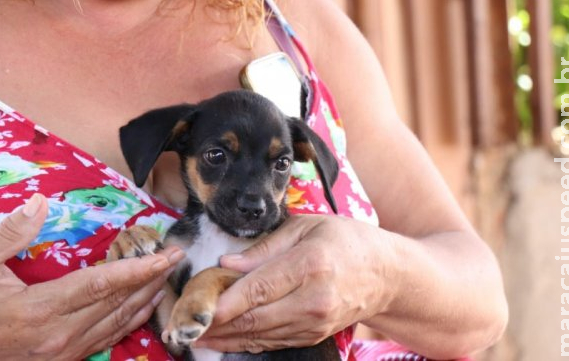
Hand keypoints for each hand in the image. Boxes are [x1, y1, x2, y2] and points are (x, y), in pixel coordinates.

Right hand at [0, 194, 183, 360]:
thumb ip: (11, 233)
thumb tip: (40, 202)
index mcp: (41, 309)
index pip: (100, 285)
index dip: (136, 269)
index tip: (163, 255)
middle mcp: (59, 334)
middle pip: (117, 302)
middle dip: (152, 277)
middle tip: (177, 256)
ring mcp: (63, 351)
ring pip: (118, 322)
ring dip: (146, 298)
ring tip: (168, 276)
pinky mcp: (63, 359)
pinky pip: (107, 338)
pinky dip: (131, 321)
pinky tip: (144, 307)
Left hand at [197, 214, 397, 352]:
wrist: (385, 273)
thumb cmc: (345, 240)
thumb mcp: (306, 226)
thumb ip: (265, 246)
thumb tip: (227, 264)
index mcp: (310, 264)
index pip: (258, 288)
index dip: (223, 301)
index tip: (194, 307)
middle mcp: (314, 299)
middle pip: (255, 318)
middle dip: (215, 325)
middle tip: (183, 325)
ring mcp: (315, 323)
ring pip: (261, 335)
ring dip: (225, 338)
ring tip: (194, 336)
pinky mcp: (315, 335)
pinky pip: (273, 342)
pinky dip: (246, 342)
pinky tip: (224, 339)